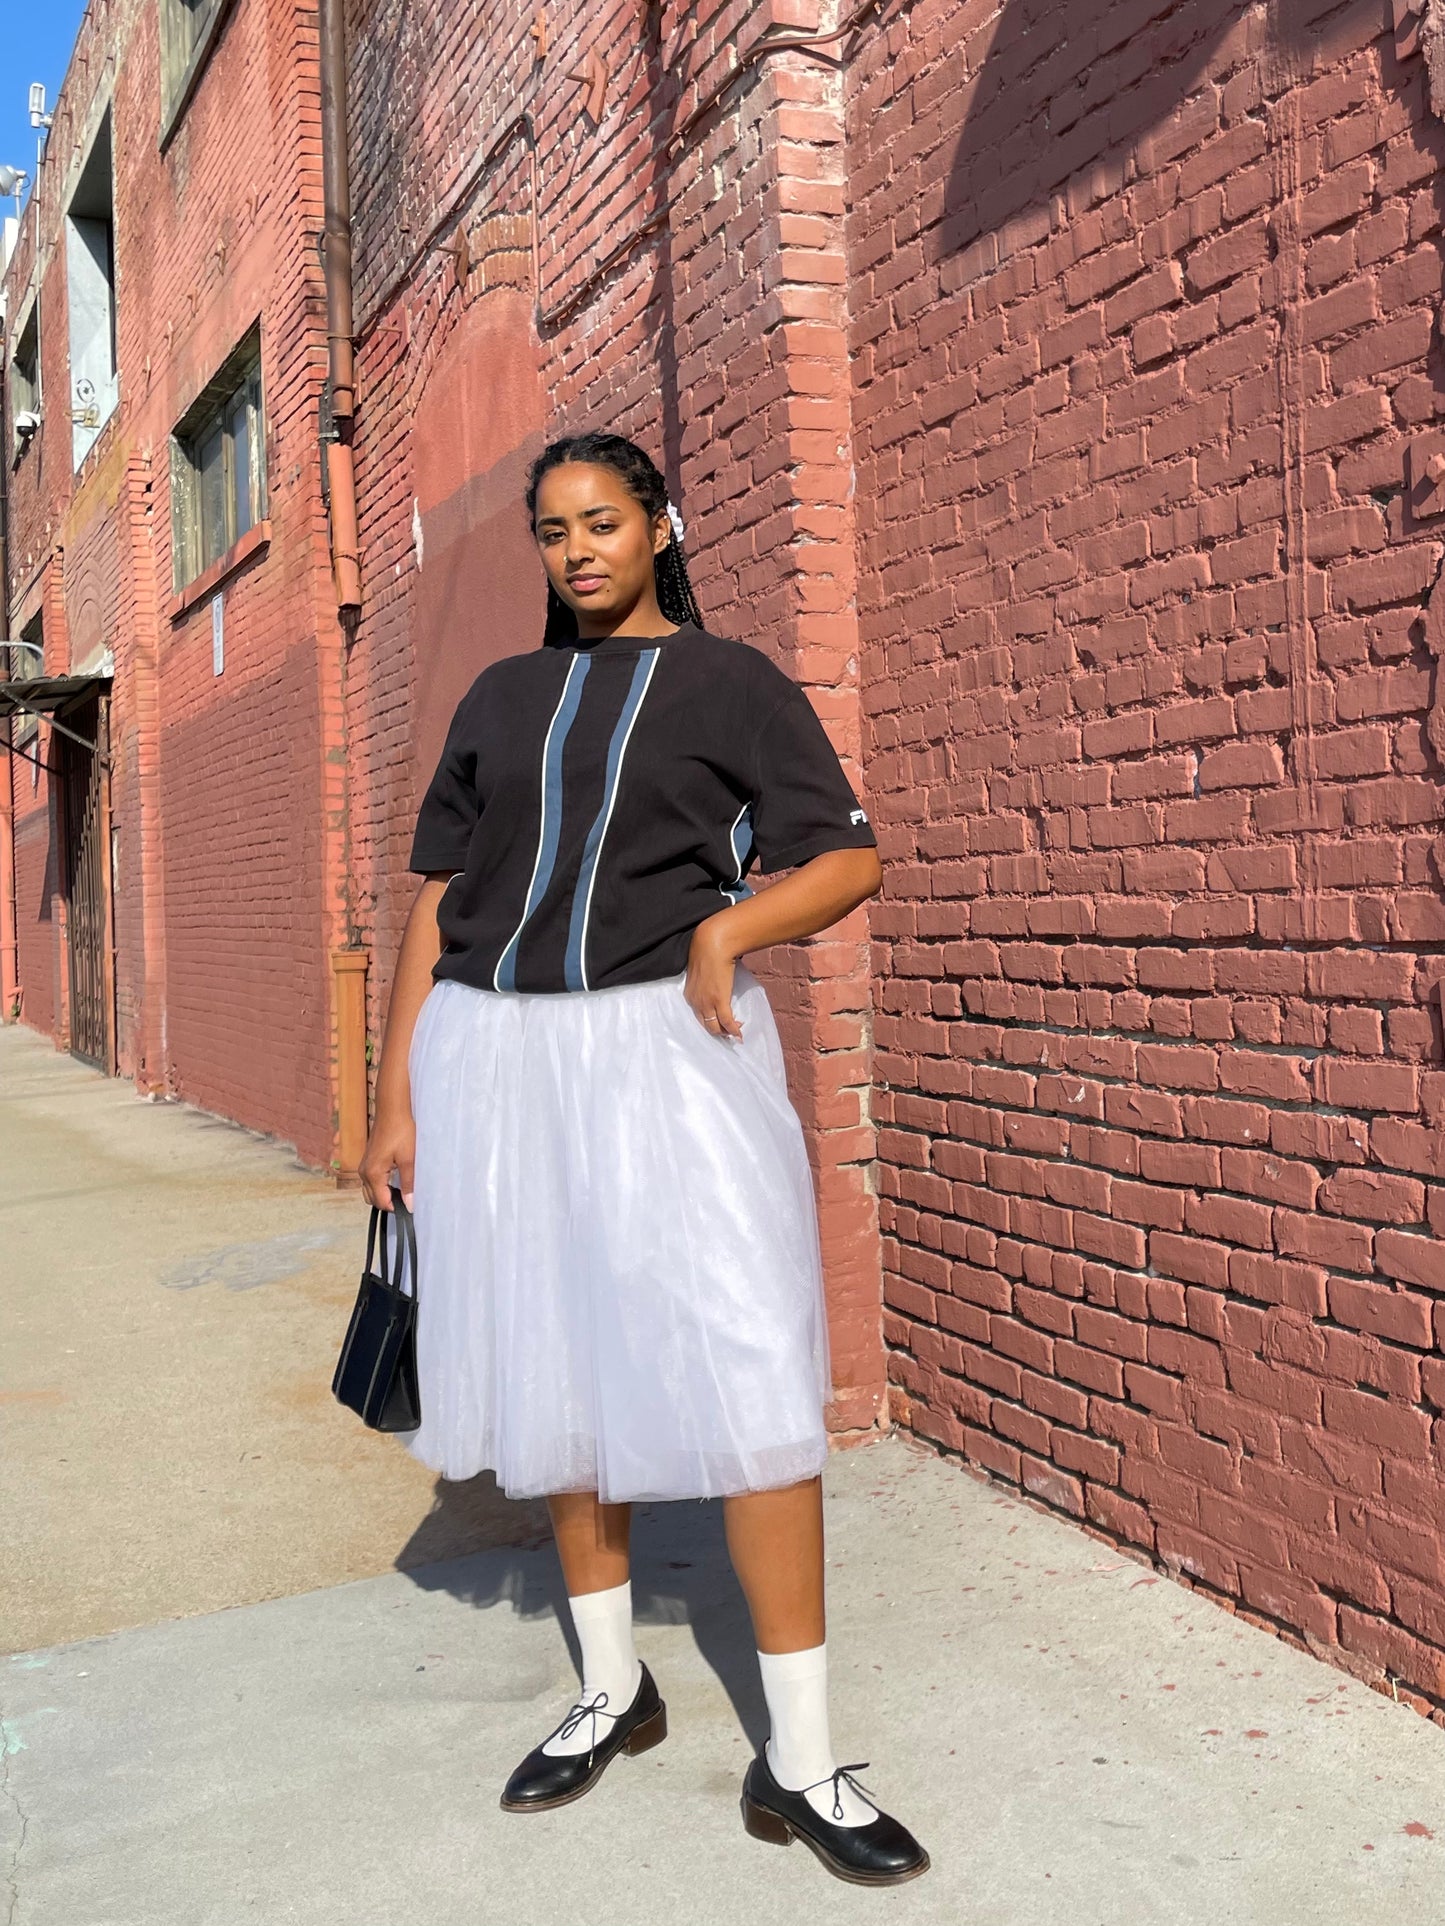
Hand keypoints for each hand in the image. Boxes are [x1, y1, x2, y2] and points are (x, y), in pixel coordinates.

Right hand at [360, 1106, 415, 1210]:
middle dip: (388, 1203)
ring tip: (401, 1191)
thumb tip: (409, 1204)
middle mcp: (364, 1172)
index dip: (395, 1208)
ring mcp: (364, 1166)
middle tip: (406, 1199)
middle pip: (372, 1199)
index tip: (409, 1206)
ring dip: (383, 1195)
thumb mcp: (408, 1159)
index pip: (381, 1202)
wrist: (392, 1110)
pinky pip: (370, 1181)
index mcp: (373, 1174)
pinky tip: (394, 1180)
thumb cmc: (400, 1131)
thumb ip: (408, 1184)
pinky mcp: (368, 1160)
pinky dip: (380, 1186)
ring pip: (370, 1191)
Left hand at [685, 917, 744, 1039]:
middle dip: (718, 1031)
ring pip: (714, 1027)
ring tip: (735, 1032)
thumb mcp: (702, 970)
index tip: (719, 1023)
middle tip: (729, 1031)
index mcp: (689, 994)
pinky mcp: (718, 1001)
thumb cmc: (708, 951)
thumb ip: (705, 980)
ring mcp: (706, 1003)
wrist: (713, 944)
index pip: (697, 1016)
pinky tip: (739, 1034)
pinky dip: (733, 1030)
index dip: (710, 1022)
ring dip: (726, 1032)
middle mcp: (695, 1002)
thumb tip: (715, 980)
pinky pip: (726, 1022)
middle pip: (705, 1025)